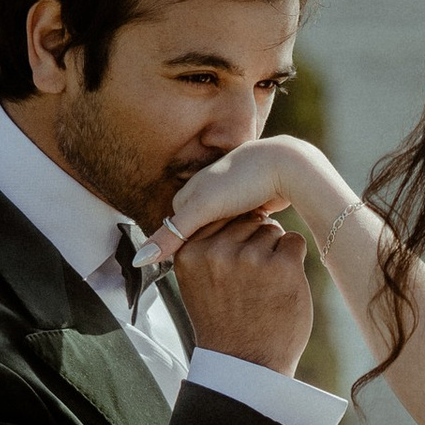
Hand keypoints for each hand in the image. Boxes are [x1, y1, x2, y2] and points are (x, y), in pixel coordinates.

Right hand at [145, 136, 340, 268]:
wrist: (286, 163)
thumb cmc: (242, 181)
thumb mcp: (203, 209)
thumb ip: (172, 235)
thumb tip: (138, 261)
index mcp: (191, 189)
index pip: (181, 228)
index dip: (193, 243)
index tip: (210, 255)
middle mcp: (210, 188)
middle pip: (205, 229)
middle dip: (217, 239)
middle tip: (234, 249)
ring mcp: (233, 192)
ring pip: (228, 227)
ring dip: (236, 234)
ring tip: (251, 237)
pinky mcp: (254, 197)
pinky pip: (247, 222)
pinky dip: (251, 229)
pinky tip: (261, 230)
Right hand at [173, 207, 313, 374]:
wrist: (247, 365)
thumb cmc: (224, 323)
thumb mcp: (197, 283)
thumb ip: (202, 249)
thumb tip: (217, 211)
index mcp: (190, 253)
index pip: (219, 217)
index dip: (234, 236)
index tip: (234, 264)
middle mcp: (216, 252)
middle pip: (247, 220)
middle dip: (254, 242)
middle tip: (252, 280)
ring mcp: (249, 258)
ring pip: (271, 229)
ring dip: (274, 252)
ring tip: (265, 286)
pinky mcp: (282, 266)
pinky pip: (294, 241)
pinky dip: (294, 260)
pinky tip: (283, 285)